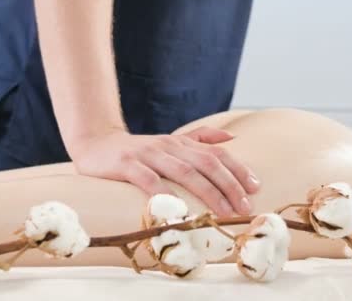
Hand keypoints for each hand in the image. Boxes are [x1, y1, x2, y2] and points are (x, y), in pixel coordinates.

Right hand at [70, 127, 259, 216]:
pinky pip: (149, 180)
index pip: (216, 154)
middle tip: (245, 207)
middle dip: (229, 185)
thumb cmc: (138, 150)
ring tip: (224, 212)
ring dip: (208, 192)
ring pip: (185, 172)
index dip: (238, 169)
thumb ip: (200, 138)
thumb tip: (232, 137)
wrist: (95, 143)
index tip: (256, 188)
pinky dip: (166, 194)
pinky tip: (179, 210)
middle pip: (207, 163)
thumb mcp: (171, 141)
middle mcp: (169, 146)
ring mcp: (148, 154)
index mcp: (182, 142)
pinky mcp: (127, 165)